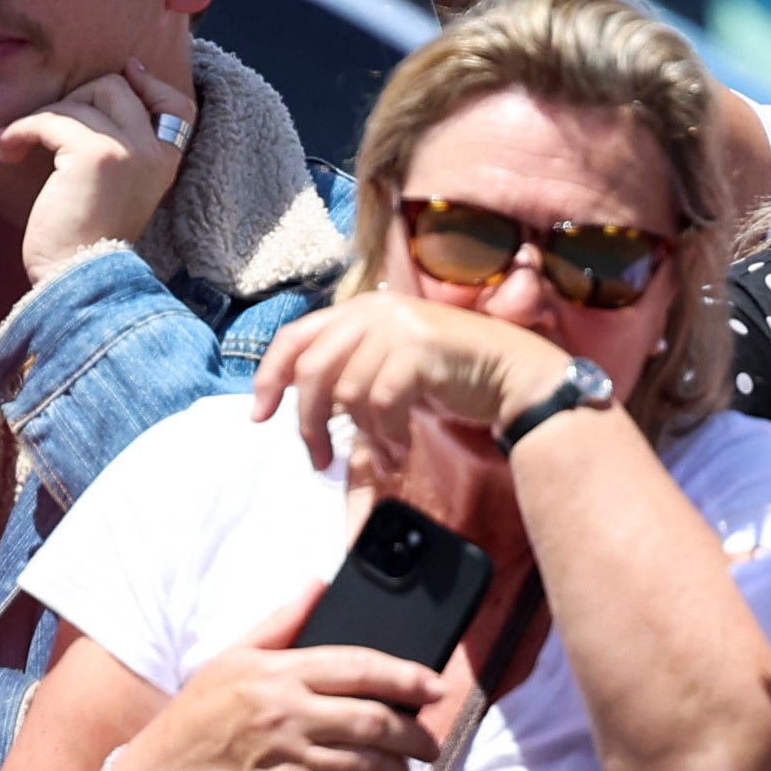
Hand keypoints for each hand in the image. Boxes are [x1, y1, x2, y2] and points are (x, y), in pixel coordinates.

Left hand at [0, 60, 194, 286]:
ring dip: (39, 117)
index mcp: (166, 161)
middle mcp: (154, 150)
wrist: (77, 277)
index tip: (127, 71)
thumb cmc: (86, 238)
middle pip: (117, 87)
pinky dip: (21, 129)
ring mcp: (128, 149)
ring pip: (80, 99)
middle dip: (74, 98)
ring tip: (15, 144)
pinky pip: (50, 119)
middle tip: (45, 130)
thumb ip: (123, 149)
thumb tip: (108, 101)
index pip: (177, 104)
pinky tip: (8, 150)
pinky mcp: (94, 154)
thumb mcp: (120, 188)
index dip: (150, 82)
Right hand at [114, 585, 445, 770]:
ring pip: (366, 766)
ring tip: (403, 769)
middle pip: (374, 720)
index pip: (361, 667)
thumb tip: (319, 586)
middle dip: (414, 734)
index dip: (408, 677)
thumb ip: (281, 623)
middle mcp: (287, 714)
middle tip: (429, 741)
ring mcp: (286, 760)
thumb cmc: (193, 718)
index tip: (435, 687)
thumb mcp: (231, 658)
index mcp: (280, 673)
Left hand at [252, 291, 572, 471]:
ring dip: (362, 438)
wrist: (512, 374)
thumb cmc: (449, 376)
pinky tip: (401, 451)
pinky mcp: (420, 349)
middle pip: (313, 370)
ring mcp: (398, 327)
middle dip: (308, 423)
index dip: (269, 377)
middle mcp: (374, 310)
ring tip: (384, 456)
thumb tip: (304, 409)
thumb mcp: (389, 366)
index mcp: (359, 309)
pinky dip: (388, 435)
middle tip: (319, 460)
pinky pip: (382, 403)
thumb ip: (349, 373)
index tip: (259, 416)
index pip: (295, 337)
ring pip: (348, 393)